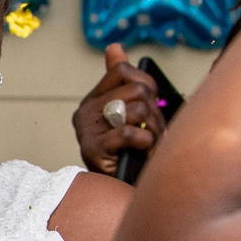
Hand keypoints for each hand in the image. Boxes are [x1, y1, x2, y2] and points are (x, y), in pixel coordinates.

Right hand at [72, 46, 163, 178]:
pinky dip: (145, 143)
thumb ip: (119, 81)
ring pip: (137, 110)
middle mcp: (85, 112)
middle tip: (155, 132)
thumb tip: (114, 47)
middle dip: (155, 113)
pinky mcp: (93, 151)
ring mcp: (87, 131)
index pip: (121, 72)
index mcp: (93, 100)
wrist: (115, 192)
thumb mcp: (125, 114)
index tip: (152, 103)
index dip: (146, 83)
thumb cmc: (125, 154)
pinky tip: (143, 152)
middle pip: (136, 91)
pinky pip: (130, 133)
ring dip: (154, 130)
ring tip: (151, 145)